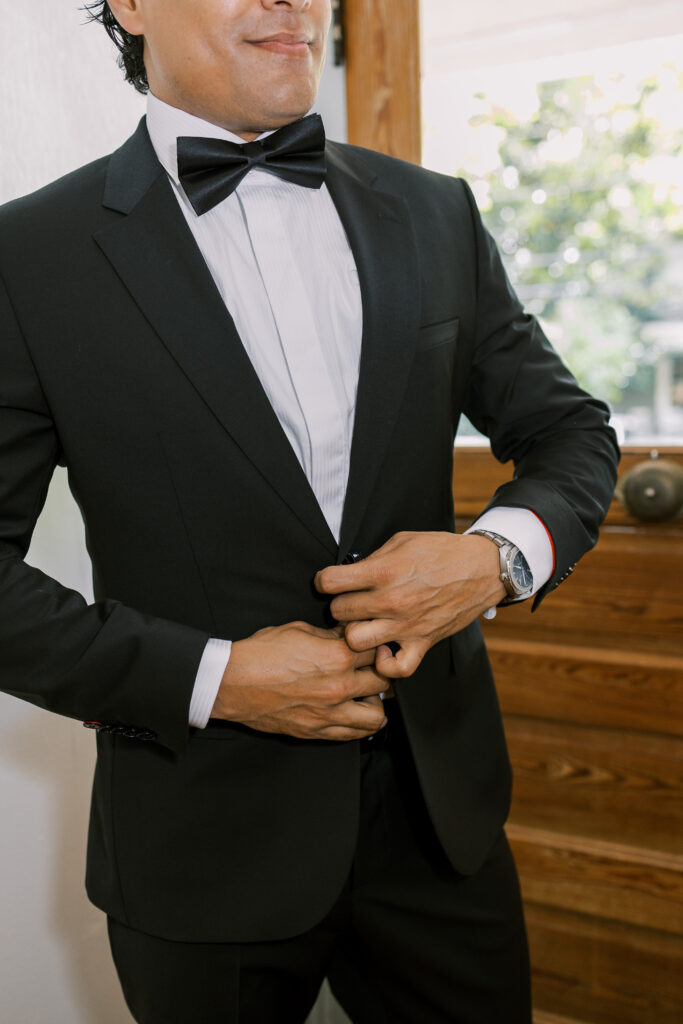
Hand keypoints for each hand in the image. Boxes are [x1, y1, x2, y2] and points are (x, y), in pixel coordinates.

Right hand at [211, 621, 387, 740]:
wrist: (233, 683)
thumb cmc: (261, 654)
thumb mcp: (300, 630)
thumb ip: (331, 635)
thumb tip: (348, 635)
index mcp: (337, 657)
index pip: (377, 650)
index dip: (376, 644)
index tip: (373, 644)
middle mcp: (339, 687)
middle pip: (383, 681)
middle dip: (380, 672)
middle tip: (373, 668)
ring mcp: (330, 713)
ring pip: (376, 715)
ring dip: (376, 703)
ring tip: (368, 694)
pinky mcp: (317, 731)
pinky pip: (353, 735)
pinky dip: (361, 725)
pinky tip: (357, 714)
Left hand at [315, 532, 505, 678]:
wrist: (481, 568)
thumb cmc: (441, 551)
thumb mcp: (401, 541)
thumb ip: (372, 558)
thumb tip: (348, 572)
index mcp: (383, 571)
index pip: (330, 582)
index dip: (324, 580)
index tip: (330, 581)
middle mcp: (391, 600)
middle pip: (339, 612)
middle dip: (340, 605)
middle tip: (351, 601)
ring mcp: (406, 625)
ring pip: (355, 642)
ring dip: (354, 633)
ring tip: (362, 624)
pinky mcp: (423, 642)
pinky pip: (396, 669)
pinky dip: (386, 665)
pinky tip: (383, 649)